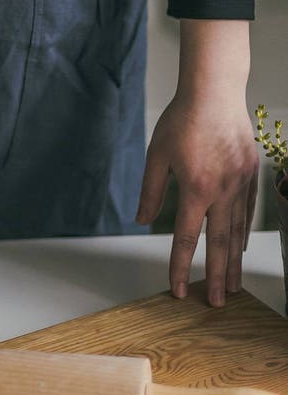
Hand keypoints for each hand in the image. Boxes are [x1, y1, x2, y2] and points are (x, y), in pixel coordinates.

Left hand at [135, 20, 258, 307]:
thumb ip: (151, 191)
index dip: (181, 267)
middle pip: (220, 243)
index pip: (187, 238)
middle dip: (219, 276)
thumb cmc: (182, 120)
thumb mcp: (156, 155)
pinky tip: (241, 246)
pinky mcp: (251, 172)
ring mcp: (242, 182)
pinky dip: (244, 231)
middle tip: (220, 304)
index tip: (180, 290)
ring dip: (235, 260)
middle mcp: (223, 191)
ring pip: (239, 230)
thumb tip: (143, 221)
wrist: (215, 90)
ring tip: (234, 285)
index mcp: (196, 189)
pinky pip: (248, 210)